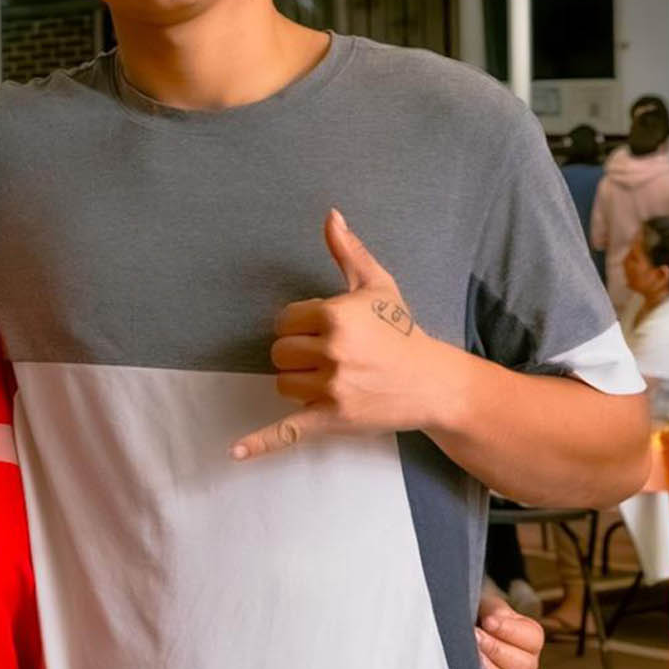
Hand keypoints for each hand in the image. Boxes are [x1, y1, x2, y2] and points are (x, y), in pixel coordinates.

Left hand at [231, 210, 458, 459]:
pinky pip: (288, 430)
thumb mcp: (377, 286)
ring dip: (298, 382)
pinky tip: (234, 452)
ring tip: (332, 378)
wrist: (434, 381)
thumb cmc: (401, 330)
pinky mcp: (333, 419)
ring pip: (282, 384)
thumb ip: (348, 251)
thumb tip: (330, 215)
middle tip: (330, 356)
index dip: (300, 325)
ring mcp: (332, 389)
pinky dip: (260, 444)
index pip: (285, 320)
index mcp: (336, 316)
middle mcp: (332, 352)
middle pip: (279, 353)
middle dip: (297, 354)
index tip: (325, 331)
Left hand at [476, 589, 545, 668]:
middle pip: (526, 665)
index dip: (510, 630)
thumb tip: (493, 620)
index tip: (488, 621)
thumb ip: (494, 609)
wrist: (459, 632)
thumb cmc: (476, 617)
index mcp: (529, 638)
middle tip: (475, 637)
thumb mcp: (487, 605)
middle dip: (497, 649)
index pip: (532, 638)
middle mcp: (526, 664)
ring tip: (471, 655)